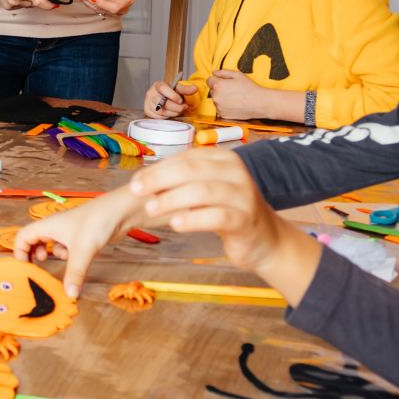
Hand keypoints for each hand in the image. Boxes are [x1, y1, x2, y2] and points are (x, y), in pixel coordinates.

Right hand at [10, 189, 145, 296]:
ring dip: (55, 255)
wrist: (121, 210)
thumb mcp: (83, 251)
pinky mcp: (81, 236)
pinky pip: (67, 248)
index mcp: (48, 225)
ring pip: (52, 245)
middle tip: (39, 267)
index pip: (23, 236)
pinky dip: (69, 255)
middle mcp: (56, 227)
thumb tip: (70, 295)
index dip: (20, 251)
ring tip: (64, 260)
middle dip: (35, 255)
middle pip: (35, 241)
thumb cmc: (97, 222)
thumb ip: (74, 274)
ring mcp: (69, 231)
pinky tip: (79, 259)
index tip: (26, 266)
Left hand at [76, 0, 134, 16]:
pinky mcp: (110, 10)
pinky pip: (98, 8)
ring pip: (99, 10)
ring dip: (87, 2)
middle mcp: (123, 7)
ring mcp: (117, 10)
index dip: (99, 3)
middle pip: (103, 9)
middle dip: (89, 0)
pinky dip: (90, 3)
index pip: (112, 7)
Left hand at [126, 148, 299, 275]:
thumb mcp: (206, 190)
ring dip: (172, 199)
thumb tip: (143, 182)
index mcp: (224, 159)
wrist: (264, 239)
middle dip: (159, 179)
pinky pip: (217, 216)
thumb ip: (182, 183)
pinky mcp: (246, 219)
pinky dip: (194, 219)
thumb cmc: (227, 211)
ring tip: (151, 209)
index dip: (157, 169)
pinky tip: (176, 225)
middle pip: (191, 170)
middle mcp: (236, 172)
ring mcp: (243, 195)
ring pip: (203, 191)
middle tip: (136, 192)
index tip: (134, 183)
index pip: (185, 159)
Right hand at [143, 78, 186, 118]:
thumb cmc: (171, 92)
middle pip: (163, 103)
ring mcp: (147, 103)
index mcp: (158, 85)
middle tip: (184, 107)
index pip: (163, 88)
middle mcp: (150, 93)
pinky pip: (159, 117)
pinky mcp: (147, 111)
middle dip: (177, 107)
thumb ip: (186, 89)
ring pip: (161, 112)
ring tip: (178, 110)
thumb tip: (195, 88)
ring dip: (173, 113)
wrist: (163, 97)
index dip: (172, 95)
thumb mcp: (178, 89)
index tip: (180, 100)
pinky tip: (170, 112)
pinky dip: (167, 116)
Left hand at [206, 70, 270, 119]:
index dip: (216, 80)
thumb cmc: (250, 88)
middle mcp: (216, 97)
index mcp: (218, 85)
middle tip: (232, 90)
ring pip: (216, 100)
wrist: (259, 103)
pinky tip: (235, 104)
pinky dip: (225, 107)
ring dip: (222, 98)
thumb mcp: (237, 75)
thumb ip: (223, 72)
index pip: (209, 80)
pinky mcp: (222, 115)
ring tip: (235, 98)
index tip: (223, 82)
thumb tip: (214, 73)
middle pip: (213, 90)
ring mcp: (219, 107)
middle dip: (220, 89)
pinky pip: (220, 109)